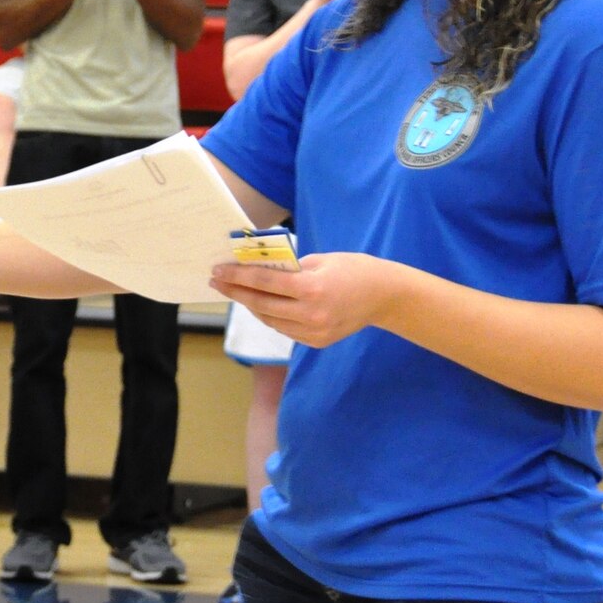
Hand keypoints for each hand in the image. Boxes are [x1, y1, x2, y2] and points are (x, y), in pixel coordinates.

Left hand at [209, 252, 402, 347]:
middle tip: (217, 282)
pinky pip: (284, 329)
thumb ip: (290, 267)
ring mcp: (314, 331)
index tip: (218, 271)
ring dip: (250, 305)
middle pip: (261, 304)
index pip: (265, 282)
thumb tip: (258, 268)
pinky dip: (270, 316)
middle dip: (236, 292)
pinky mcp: (317, 342)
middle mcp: (311, 314)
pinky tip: (261, 305)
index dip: (238, 276)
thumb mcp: (321, 260)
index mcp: (312, 288)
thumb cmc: (353, 269)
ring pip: (270, 320)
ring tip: (236, 291)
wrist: (385, 296)